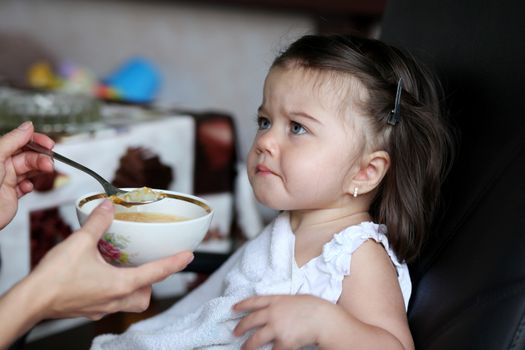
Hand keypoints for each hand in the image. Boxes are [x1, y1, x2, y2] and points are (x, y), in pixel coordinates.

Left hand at [0, 122, 53, 228]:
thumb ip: (13, 140)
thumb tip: (27, 127)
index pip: (20, 141)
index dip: (35, 141)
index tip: (48, 143)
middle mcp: (1, 165)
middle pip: (28, 156)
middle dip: (41, 157)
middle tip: (49, 162)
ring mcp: (6, 180)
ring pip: (29, 170)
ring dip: (40, 170)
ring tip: (46, 170)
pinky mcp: (11, 194)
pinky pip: (25, 186)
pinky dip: (30, 185)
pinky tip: (28, 186)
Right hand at [28, 199, 193, 319]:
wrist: (30, 301)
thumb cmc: (55, 278)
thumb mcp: (80, 242)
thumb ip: (98, 222)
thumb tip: (108, 207)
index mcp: (120, 285)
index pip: (157, 273)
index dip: (175, 263)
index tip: (188, 256)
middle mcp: (114, 300)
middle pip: (145, 295)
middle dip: (151, 281)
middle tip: (148, 264)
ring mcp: (101, 308)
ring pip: (129, 302)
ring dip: (133, 287)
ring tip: (125, 269)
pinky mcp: (88, 310)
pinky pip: (110, 302)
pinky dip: (113, 290)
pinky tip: (101, 276)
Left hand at [233, 294, 333, 349]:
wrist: (323, 319)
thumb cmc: (314, 307)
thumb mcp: (295, 299)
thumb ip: (282, 304)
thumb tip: (276, 310)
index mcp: (276, 300)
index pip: (253, 301)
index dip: (242, 305)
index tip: (233, 308)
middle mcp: (272, 313)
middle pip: (250, 321)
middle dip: (240, 327)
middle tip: (235, 332)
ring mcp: (276, 328)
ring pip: (255, 340)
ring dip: (248, 346)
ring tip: (244, 349)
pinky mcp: (282, 342)